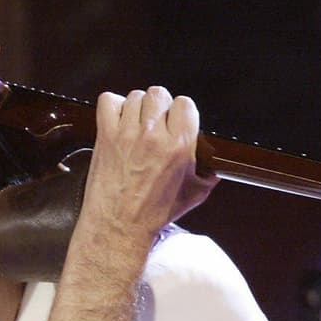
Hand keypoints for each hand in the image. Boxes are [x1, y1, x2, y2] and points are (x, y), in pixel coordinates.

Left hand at [80, 87, 216, 251]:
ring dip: (136, 108)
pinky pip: (108, 102)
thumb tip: (214, 168)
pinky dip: (112, 107)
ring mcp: (128, 134)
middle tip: (154, 125)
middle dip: (158, 108)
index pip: (185, 104)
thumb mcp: (192, 196)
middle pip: (159, 94)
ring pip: (135, 96)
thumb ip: (206, 176)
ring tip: (135, 126)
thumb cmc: (152, 214)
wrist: (118, 226)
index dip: (180, 112)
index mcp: (179, 146)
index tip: (175, 122)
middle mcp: (154, 136)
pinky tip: (117, 122)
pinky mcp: (105, 136)